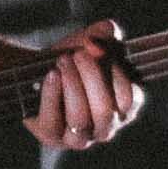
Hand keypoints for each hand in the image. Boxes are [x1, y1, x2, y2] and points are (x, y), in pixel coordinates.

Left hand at [13, 21, 143, 153]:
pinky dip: (52, 95)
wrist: (36, 72)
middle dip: (91, 78)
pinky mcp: (51, 136)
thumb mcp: (90, 43)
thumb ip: (105, 34)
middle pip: (105, 111)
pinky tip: (51, 75)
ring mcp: (78, 137)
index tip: (102, 52)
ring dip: (71, 85)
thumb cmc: (72, 60)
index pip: (131, 101)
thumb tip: (108, 30)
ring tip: (63, 61)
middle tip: (78, 55)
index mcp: (123, 110)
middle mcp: (104, 128)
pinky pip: (53, 120)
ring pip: (80, 118)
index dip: (118, 76)